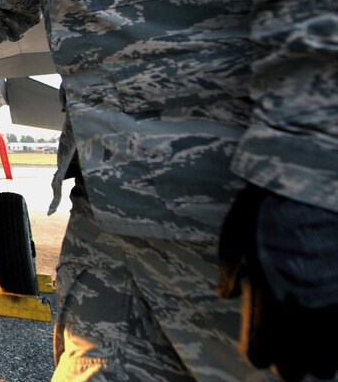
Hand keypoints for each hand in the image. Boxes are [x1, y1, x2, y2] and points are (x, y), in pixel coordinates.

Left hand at [217, 184, 337, 380]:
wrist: (314, 189)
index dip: (257, 346)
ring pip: (327, 364)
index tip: (259, 332)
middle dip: (289, 355)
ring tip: (311, 322)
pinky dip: (336, 338)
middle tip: (287, 329)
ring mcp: (336, 320)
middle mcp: (305, 325)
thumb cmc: (270, 210)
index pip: (259, 357)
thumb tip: (225, 294)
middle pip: (295, 370)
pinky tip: (328, 309)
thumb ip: (230, 274)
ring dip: (318, 350)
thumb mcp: (235, 240)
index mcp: (268, 309)